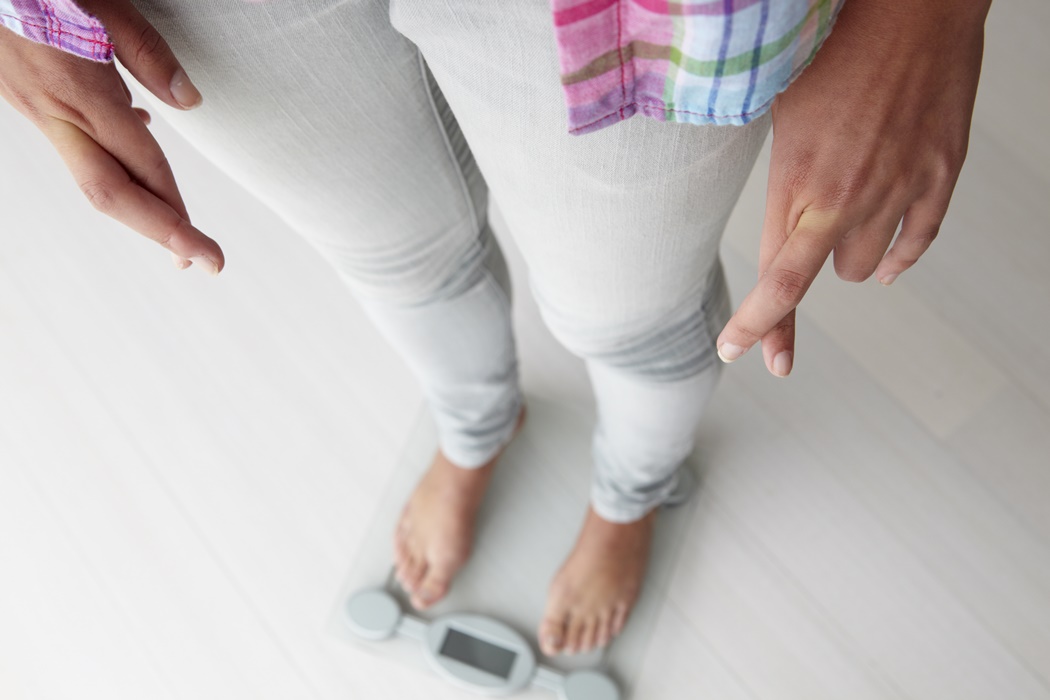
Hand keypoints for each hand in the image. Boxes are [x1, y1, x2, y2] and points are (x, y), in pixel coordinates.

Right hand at [0, 0, 222, 274]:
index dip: (180, 220)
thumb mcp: (102, 2)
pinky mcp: (21, 97)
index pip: (145, 172)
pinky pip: (71, 148)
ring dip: (137, 205)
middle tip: (201, 263)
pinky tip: (134, 154)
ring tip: (174, 224)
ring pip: (89, 176)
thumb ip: (147, 51)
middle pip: (111, 195)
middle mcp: (54, 112)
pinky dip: (111, 165)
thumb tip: (189, 100)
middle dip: (161, 234)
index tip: (210, 256)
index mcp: (82, 94)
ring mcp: (33, 108)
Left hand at [715, 0, 990, 376]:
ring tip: (831, 239)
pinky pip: (919, 242)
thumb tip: (771, 220)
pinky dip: (898, 258)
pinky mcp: (940, 174)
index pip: (776, 280)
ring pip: (866, 268)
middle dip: (790, 311)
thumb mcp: (778, 107)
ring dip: (845, 262)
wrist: (914, 1)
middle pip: (818, 284)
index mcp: (800, 182)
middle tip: (778, 341)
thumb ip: (779, 178)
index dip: (755, 327)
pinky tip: (885, 262)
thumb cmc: (836, 41)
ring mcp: (901, 189)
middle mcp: (851, 198)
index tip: (734, 352)